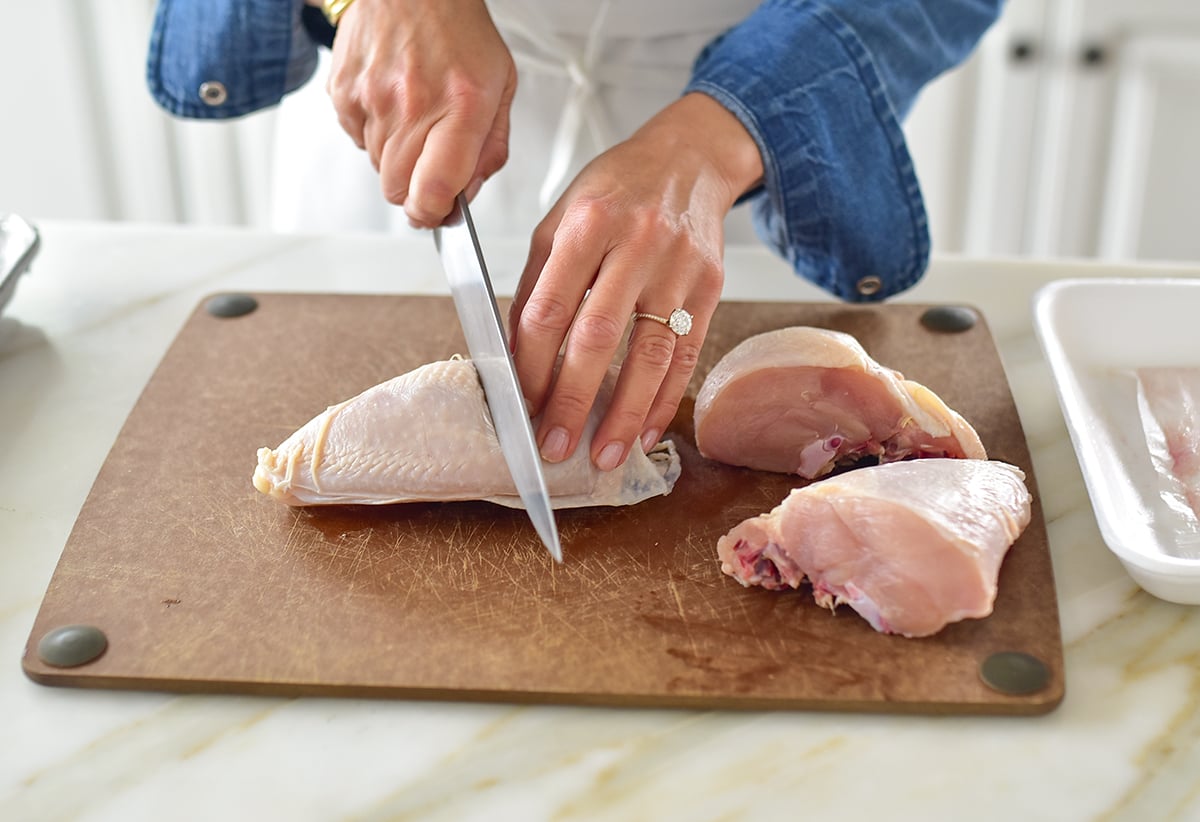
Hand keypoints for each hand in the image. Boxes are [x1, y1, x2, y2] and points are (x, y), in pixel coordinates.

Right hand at [326, 0, 516, 226]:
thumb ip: (490, 150)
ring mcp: (372, 99)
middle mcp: (412, 105)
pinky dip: (376, 137)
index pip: (432, 190)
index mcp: (461, 106)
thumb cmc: (459, 31)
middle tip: (432, 172)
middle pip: (398, 191)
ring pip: (378, 170)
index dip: (433, 214)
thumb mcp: (501, 88)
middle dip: (416, 193)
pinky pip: (357, 141)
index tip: (439, 213)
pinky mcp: (344, 94)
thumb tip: (466, 194)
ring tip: (417, 123)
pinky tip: (394, 107)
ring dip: (398, 162)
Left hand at [509, 93, 763, 470]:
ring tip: (605, 456)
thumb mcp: (560, 218)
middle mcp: (636, 244)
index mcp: (587, 224)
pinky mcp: (710, 287)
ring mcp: (678, 268)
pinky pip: (687, 354)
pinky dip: (666, 398)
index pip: (550, 308)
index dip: (533, 365)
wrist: (689, 160)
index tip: (521, 405)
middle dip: (572, 399)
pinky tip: (646, 428)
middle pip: (599, 337)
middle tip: (553, 444)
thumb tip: (518, 356)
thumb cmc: (616, 191)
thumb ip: (538, 283)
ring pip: (651, 354)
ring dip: (625, 413)